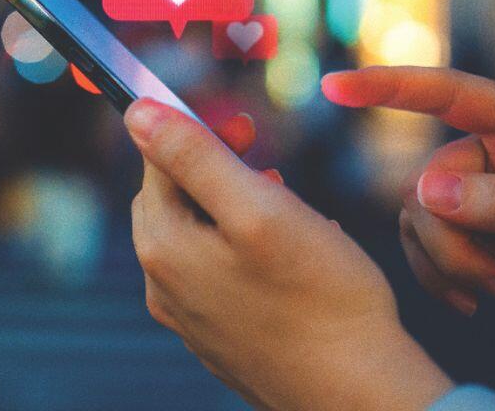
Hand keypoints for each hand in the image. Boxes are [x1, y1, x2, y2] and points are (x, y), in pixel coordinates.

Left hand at [125, 99, 452, 410]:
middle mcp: (163, 286)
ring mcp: (189, 318)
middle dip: (215, 170)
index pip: (158, 161)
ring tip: (289, 210)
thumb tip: (136, 112)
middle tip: (268, 165)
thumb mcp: (258, 206)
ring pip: (199, 236)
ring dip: (236, 210)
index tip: (247, 128)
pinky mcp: (218, 338)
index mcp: (163, 246)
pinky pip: (219, 274)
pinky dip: (246, 251)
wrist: (358, 393)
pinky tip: (291, 258)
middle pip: (173, 199)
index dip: (200, 131)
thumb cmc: (319, 296)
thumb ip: (193, 155)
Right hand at [322, 66, 494, 367]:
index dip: (389, 85)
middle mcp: (494, 151)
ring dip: (453, 265)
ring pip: (417, 218)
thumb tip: (427, 190)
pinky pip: (417, 246)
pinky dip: (441, 280)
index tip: (335, 86)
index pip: (449, 92)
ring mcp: (474, 192)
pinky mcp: (461, 231)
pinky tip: (479, 304)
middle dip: (455, 241)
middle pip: (427, 181)